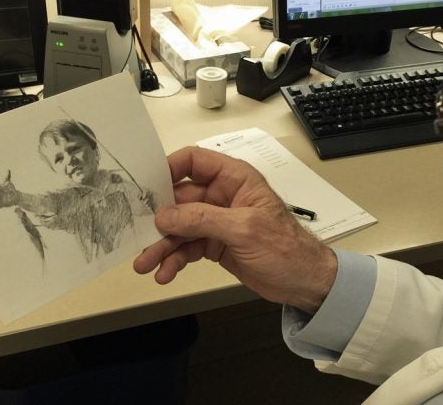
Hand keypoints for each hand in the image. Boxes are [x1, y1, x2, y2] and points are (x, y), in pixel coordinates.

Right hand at [133, 147, 336, 313]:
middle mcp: (223, 196)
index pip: (194, 161)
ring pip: (179, 227)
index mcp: (235, 179)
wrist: (303, 282)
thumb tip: (166, 216)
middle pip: (179, 199)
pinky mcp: (214, 244)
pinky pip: (186, 247)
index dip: (169, 169)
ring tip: (146, 264)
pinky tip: (165, 272)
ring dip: (161, 245)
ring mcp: (217, 221)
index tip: (147, 186)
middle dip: (158, 219)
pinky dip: (174, 260)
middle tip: (138, 235)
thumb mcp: (244, 229)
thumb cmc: (287, 248)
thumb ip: (203, 220)